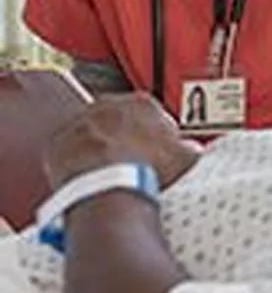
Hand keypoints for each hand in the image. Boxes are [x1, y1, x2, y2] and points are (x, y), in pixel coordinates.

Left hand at [43, 92, 200, 190]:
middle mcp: (110, 104)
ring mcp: (81, 120)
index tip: (155, 152)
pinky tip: (85, 176)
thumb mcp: (185, 158)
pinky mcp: (58, 140)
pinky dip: (75, 160)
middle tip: (129, 163)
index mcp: (142, 102)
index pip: (151, 114)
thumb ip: (190, 148)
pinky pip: (67, 149)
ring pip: (92, 133)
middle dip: (124, 138)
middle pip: (118, 121)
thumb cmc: (149, 171)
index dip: (155, 135)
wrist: (111, 190)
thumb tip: (192, 151)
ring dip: (98, 148)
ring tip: (107, 173)